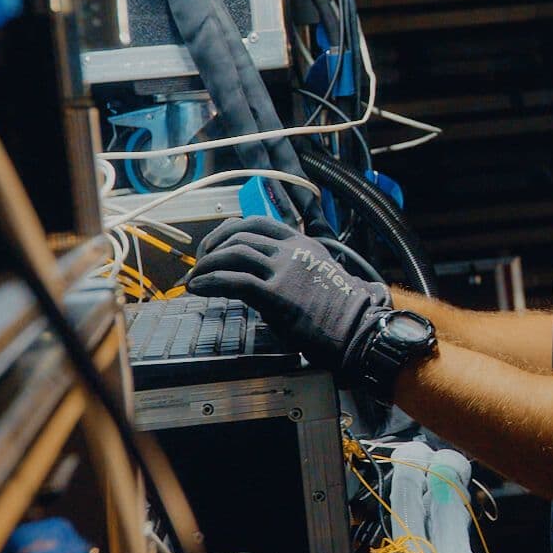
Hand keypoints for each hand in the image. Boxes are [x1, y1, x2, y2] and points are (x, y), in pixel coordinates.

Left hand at [186, 216, 390, 377]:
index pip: (255, 223)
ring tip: (194, 280)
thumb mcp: (316, 274)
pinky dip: (211, 282)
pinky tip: (199, 289)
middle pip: (238, 235)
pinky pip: (234, 281)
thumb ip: (290, 268)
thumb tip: (259, 275)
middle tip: (199, 265)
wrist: (357, 330)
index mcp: (300, 243)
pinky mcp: (276, 295)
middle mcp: (290, 251)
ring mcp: (283, 272)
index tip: (213, 246)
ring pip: (232, 254)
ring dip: (206, 267)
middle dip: (210, 248)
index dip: (226, 232)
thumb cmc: (340, 310)